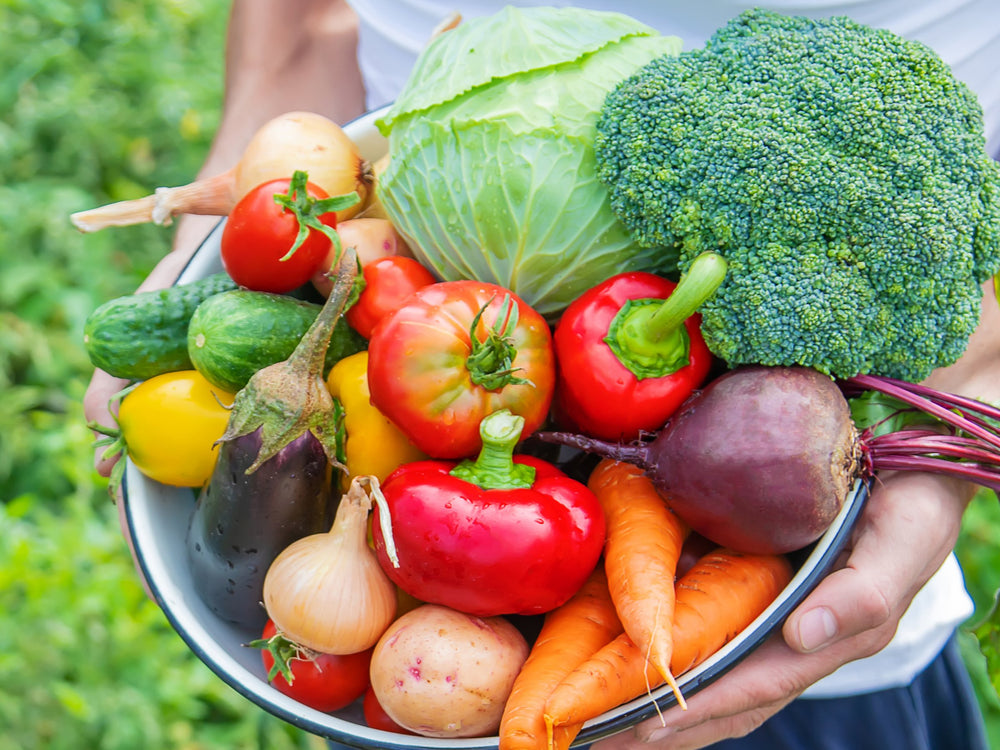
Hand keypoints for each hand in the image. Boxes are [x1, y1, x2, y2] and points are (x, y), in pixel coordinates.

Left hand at [592, 470, 973, 749]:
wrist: (910, 466)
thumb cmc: (912, 504)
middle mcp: (788, 634)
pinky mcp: (750, 584)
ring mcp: (766, 612)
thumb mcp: (905, 540)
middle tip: (596, 736)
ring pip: (707, 666)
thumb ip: (863, 593)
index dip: (700, 707)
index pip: (753, 683)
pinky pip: (702, 620)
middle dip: (661, 721)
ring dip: (654, 695)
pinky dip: (662, 640)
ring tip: (596, 714)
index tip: (643, 724)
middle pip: (721, 692)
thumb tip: (804, 636)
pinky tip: (619, 648)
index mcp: (825, 636)